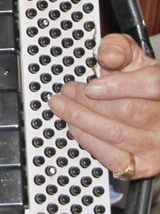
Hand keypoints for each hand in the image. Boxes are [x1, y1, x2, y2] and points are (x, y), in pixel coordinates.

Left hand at [47, 33, 159, 178]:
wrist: (153, 110)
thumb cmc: (141, 82)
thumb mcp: (133, 57)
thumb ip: (120, 48)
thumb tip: (108, 55)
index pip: (152, 85)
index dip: (119, 85)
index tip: (91, 86)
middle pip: (128, 112)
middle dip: (88, 101)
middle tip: (66, 92)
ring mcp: (157, 144)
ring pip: (117, 134)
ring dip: (82, 120)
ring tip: (62, 107)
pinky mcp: (145, 165)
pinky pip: (115, 158)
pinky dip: (90, 142)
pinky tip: (76, 128)